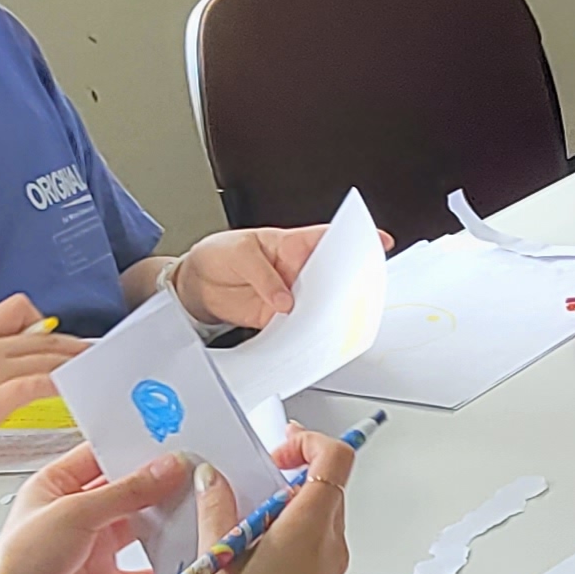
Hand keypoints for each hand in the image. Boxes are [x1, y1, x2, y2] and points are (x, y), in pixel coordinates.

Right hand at [0, 295, 84, 462]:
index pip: (20, 312)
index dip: (50, 324)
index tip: (67, 337)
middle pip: (46, 337)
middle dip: (77, 347)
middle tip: (99, 355)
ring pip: (49, 357)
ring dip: (79, 365)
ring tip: (100, 373)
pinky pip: (41, 384)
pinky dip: (64, 386)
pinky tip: (77, 393)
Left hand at [0, 449, 188, 573]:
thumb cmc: (17, 568)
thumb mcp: (74, 515)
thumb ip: (125, 492)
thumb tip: (163, 470)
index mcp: (55, 487)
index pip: (100, 456)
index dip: (132, 449)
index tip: (169, 443)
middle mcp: (75, 516)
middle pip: (125, 492)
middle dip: (156, 485)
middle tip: (191, 474)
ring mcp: (92, 550)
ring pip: (138, 529)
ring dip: (163, 523)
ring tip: (193, 510)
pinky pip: (143, 572)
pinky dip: (163, 568)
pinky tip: (181, 559)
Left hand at [174, 223, 384, 330]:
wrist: (197, 284)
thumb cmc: (219, 255)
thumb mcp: (239, 253)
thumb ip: (263, 275)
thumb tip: (285, 300)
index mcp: (291, 244)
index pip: (328, 239)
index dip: (355, 239)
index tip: (377, 242)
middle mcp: (296, 270)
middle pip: (331, 276)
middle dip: (348, 284)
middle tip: (355, 292)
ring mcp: (290, 294)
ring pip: (319, 303)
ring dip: (327, 312)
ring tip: (332, 318)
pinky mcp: (279, 317)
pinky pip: (299, 326)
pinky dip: (305, 333)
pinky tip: (308, 335)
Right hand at [195, 433, 352, 573]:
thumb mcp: (220, 560)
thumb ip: (216, 510)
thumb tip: (213, 479)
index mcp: (310, 528)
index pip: (335, 458)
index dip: (308, 440)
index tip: (277, 446)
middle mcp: (330, 543)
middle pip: (327, 482)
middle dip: (290, 468)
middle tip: (254, 475)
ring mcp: (331, 564)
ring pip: (320, 510)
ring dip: (286, 501)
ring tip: (243, 516)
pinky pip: (314, 538)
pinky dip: (287, 528)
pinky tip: (250, 547)